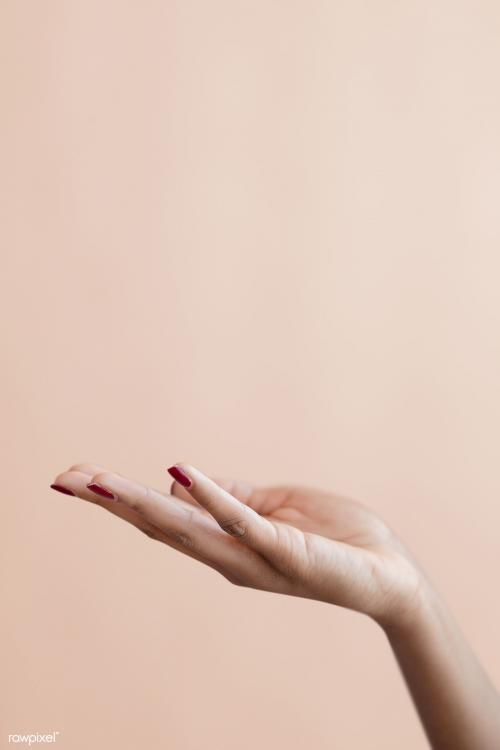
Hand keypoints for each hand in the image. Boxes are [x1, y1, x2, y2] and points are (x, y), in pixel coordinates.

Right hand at [50, 462, 422, 626]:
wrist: (387, 573)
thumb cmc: (331, 537)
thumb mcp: (271, 508)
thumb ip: (228, 496)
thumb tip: (178, 475)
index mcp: (224, 543)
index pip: (161, 518)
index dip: (118, 499)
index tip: (76, 476)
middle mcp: (228, 557)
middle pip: (159, 526)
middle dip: (111, 502)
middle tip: (64, 479)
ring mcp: (254, 557)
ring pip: (187, 528)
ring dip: (141, 502)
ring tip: (99, 482)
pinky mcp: (286, 550)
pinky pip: (242, 522)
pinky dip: (211, 496)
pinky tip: (180, 472)